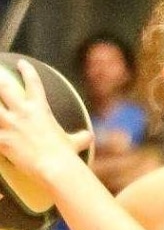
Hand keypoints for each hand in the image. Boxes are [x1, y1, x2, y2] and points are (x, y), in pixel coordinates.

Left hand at [0, 60, 91, 181]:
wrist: (54, 166)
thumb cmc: (65, 154)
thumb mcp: (75, 143)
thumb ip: (80, 137)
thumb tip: (89, 136)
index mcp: (40, 109)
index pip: (33, 83)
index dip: (27, 71)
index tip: (21, 63)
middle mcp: (22, 112)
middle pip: (4, 88)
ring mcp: (9, 125)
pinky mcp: (1, 139)